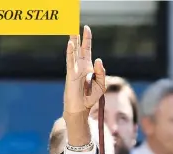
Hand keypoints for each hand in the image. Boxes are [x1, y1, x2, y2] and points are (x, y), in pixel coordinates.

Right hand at [63, 25, 105, 144]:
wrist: (81, 109)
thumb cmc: (91, 98)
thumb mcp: (101, 85)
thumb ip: (101, 73)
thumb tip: (99, 59)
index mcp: (89, 68)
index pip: (88, 51)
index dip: (88, 40)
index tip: (87, 29)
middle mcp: (81, 67)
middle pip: (81, 49)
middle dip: (81, 37)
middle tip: (82, 25)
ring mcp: (75, 70)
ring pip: (74, 53)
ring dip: (74, 41)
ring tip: (72, 30)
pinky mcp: (71, 75)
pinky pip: (70, 61)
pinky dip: (70, 52)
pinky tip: (70, 44)